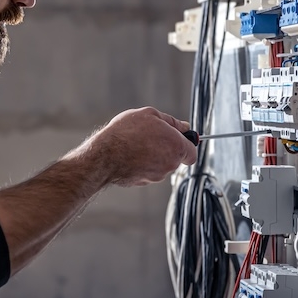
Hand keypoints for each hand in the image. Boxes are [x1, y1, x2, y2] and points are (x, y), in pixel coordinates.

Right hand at [82, 106, 196, 186]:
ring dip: (153, 155)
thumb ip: (171, 121)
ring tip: (137, 144)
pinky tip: (130, 154)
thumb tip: (184, 126)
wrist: (105, 155)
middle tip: (150, 136)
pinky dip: (142, 164)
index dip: (186, 145)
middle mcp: (170, 164)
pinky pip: (147, 171)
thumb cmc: (126, 133)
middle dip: (166, 148)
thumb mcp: (150, 115)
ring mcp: (157, 176)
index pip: (192, 153)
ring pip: (160, 165)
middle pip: (175, 158)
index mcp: (177, 147)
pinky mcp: (143, 182)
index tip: (178, 140)